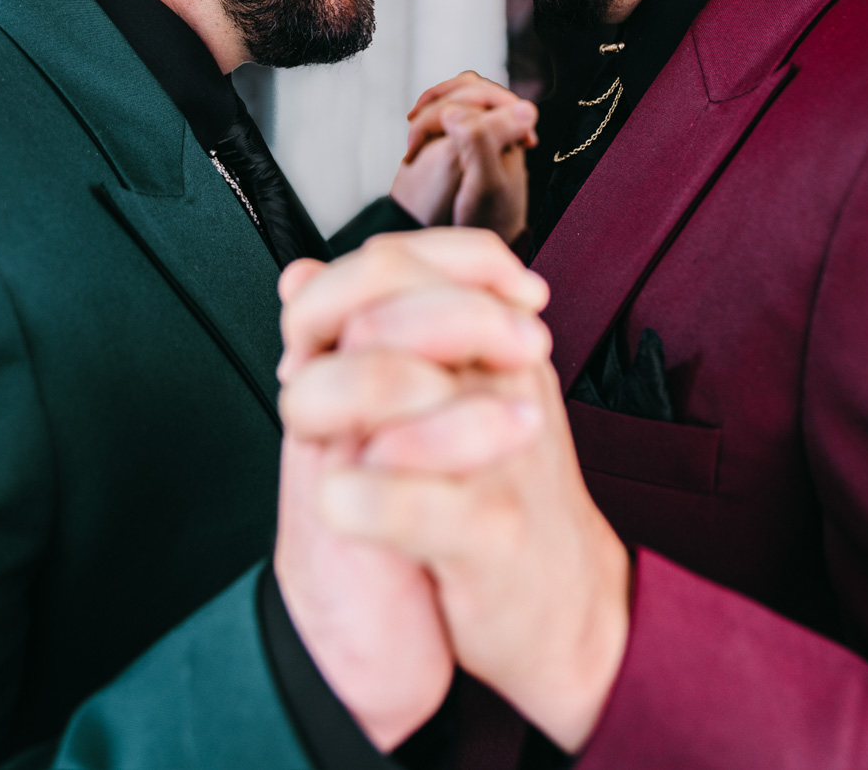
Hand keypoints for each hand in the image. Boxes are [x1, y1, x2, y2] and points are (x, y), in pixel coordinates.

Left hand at [279, 236, 631, 753]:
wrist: (570, 607)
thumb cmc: (496, 496)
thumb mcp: (438, 402)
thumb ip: (372, 336)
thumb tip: (298, 276)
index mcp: (487, 335)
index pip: (396, 260)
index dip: (330, 293)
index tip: (317, 345)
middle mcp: (502, 372)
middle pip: (387, 306)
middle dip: (323, 346)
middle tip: (307, 393)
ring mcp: (502, 446)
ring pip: (394, 382)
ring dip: (332, 404)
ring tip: (321, 444)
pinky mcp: (496, 528)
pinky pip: (417, 496)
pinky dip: (364, 497)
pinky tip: (342, 502)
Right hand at [391, 82, 537, 243]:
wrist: (487, 243)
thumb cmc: (488, 217)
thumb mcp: (484, 183)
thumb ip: (479, 142)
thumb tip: (455, 109)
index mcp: (514, 128)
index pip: (482, 92)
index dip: (448, 102)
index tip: (419, 123)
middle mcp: (505, 126)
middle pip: (471, 90)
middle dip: (438, 101)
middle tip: (412, 120)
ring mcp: (491, 133)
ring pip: (462, 100)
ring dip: (435, 108)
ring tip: (414, 128)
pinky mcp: (477, 141)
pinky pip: (456, 115)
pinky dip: (435, 120)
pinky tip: (420, 139)